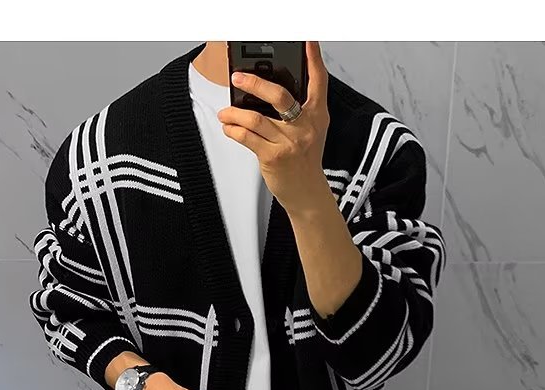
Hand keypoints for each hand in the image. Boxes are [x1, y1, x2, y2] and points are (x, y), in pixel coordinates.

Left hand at [217, 41, 330, 214]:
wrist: (307, 193)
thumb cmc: (305, 162)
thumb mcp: (311, 132)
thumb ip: (298, 112)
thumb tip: (266, 92)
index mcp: (317, 116)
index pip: (318, 82)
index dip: (314, 59)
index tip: (308, 40)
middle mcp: (304, 127)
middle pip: (279, 95)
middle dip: (255, 83)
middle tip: (238, 77)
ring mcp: (289, 142)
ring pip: (256, 118)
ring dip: (235, 112)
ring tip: (225, 112)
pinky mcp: (274, 157)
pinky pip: (247, 138)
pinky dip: (233, 131)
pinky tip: (229, 128)